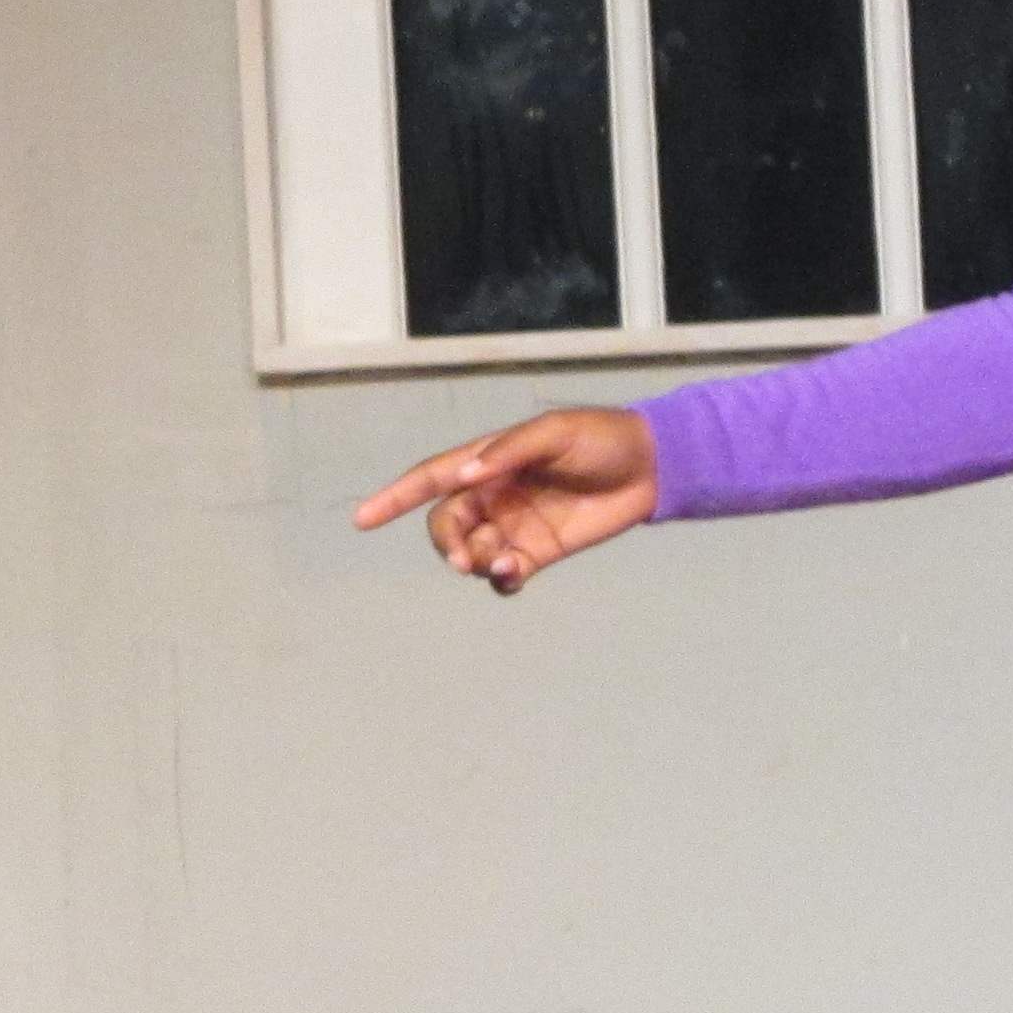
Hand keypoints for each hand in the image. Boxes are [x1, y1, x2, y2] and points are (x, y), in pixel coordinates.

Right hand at [351, 408, 658, 594]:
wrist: (651, 466)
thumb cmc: (601, 438)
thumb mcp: (555, 433)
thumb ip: (508, 452)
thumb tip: (466, 476)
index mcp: (489, 460)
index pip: (430, 479)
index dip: (394, 497)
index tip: (361, 520)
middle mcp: (494, 494)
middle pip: (446, 524)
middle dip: (447, 543)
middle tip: (465, 558)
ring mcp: (515, 525)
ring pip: (472, 552)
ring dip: (474, 562)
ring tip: (501, 564)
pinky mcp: (539, 552)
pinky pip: (504, 573)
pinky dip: (500, 580)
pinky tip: (511, 575)